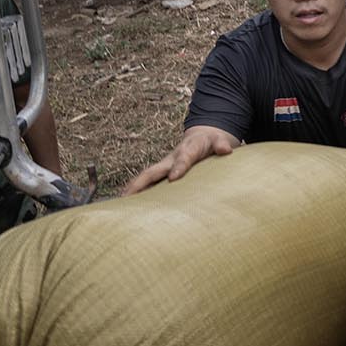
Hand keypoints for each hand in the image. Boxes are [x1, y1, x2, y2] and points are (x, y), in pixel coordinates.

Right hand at [123, 126, 238, 195]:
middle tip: (127, 196)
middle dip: (140, 183)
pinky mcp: (163, 174)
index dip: (178, 167)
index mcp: (188, 150)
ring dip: (133, 191)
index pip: (183, 159)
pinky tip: (129, 208)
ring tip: (120, 206)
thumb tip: (226, 149)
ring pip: (147, 179)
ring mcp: (165, 168)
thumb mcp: (220, 140)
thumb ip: (221, 144)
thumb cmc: (211, 141)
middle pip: (152, 171)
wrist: (202, 137)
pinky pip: (149, 185)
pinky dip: (138, 194)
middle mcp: (171, 159)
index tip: (173, 178)